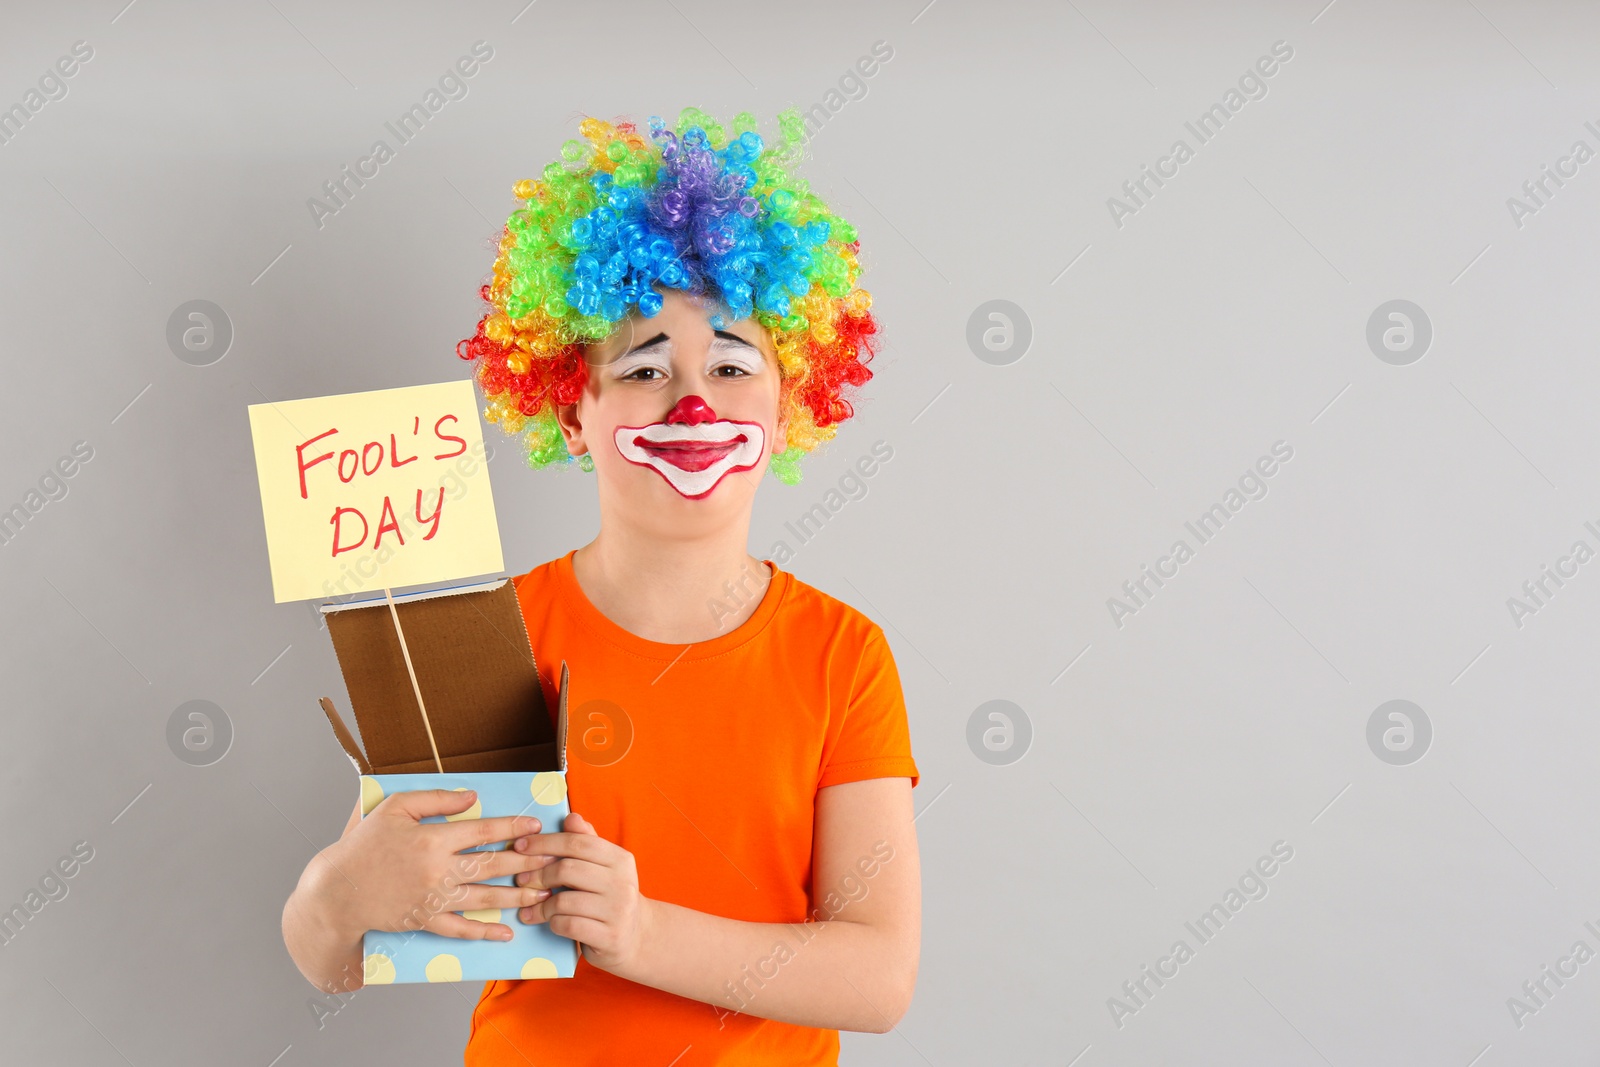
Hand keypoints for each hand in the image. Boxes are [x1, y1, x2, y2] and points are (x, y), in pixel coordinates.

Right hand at [316, 788, 556, 942]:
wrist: (338, 891)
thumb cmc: (364, 845)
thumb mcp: (395, 808)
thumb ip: (436, 800)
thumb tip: (472, 796)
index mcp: (433, 839)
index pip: (483, 831)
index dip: (512, 828)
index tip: (534, 826)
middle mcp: (438, 870)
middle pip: (492, 866)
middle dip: (526, 863)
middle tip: (551, 861)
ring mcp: (433, 899)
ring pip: (484, 898)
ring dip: (516, 897)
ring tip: (542, 894)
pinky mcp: (425, 921)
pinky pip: (461, 929)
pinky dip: (484, 932)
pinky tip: (505, 932)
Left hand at [511, 812, 652, 975]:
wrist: (637, 936)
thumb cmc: (611, 897)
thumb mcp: (604, 868)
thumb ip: (587, 843)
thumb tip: (571, 817)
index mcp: (620, 859)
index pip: (578, 842)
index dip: (545, 842)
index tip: (520, 846)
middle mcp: (622, 882)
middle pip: (568, 869)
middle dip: (539, 875)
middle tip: (522, 880)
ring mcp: (618, 911)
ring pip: (564, 900)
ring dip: (542, 905)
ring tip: (533, 908)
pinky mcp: (609, 937)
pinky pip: (567, 925)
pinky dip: (552, 923)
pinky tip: (550, 922)